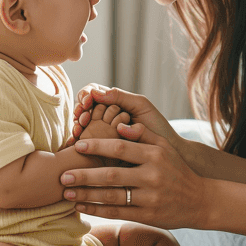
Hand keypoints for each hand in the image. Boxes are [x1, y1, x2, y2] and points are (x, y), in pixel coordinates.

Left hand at [61, 122, 207, 229]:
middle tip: (63, 174)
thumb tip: (118, 124)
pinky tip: (82, 207)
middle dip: (85, 175)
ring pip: (112, 197)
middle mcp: (153, 176)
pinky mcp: (148, 215)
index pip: (120, 149)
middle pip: (112, 175)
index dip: (97, 147)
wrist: (200, 200)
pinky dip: (97, 210)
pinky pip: (118, 213)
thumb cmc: (177, 170)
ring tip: (66, 192)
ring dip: (87, 195)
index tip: (77, 145)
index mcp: (155, 155)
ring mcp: (150, 198)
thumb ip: (142, 134)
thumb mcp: (165, 147)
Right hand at [69, 85, 184, 155]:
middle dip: (80, 110)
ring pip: (82, 125)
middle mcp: (106, 117)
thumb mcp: (141, 106)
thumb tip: (95, 92)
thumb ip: (120, 97)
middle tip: (82, 117)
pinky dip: (78, 140)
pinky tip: (76, 142)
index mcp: (115, 103)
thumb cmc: (157, 127)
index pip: (93, 93)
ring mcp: (103, 133)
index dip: (86, 95)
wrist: (168, 153)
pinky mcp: (103, 150)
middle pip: (84, 108)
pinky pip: (86, 142)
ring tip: (80, 129)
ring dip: (78, 125)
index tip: (87, 101)